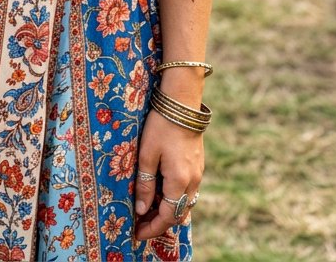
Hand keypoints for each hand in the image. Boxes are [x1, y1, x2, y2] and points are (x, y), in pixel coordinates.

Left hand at [133, 110, 203, 242]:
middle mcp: (193, 181)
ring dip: (168, 210)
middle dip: (159, 223)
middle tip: (140, 223)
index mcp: (179, 181)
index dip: (152, 228)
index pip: (167, 217)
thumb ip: (145, 184)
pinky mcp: (198, 165)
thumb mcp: (146, 154)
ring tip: (148, 209)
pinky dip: (175, 197)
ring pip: (185, 203)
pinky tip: (161, 191)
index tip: (137, 234)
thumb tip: (142, 210)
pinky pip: (188, 191)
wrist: (182, 102)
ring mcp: (198, 173)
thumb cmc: (161, 126)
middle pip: (178, 214)